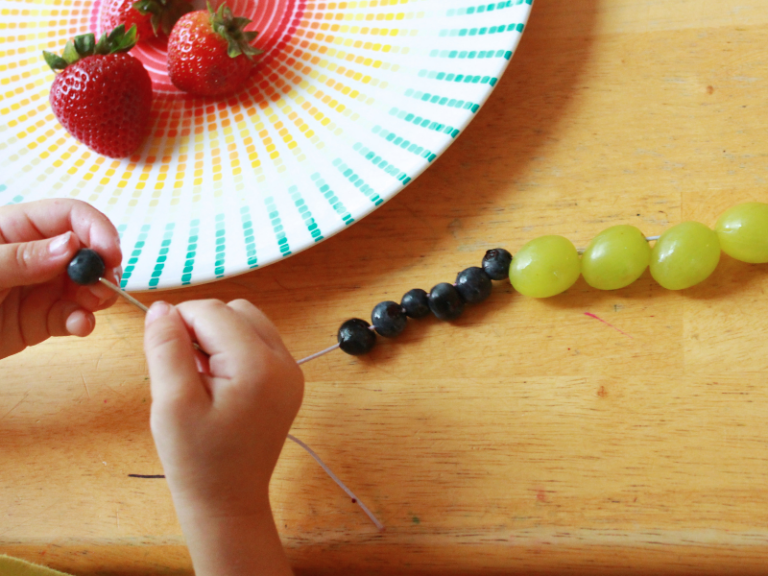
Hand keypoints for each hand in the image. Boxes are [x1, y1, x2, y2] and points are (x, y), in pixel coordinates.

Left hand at [0, 199, 121, 358]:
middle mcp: (35, 255)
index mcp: (15, 228)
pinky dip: (83, 321)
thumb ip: (22, 258)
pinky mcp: (42, 319)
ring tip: (92, 309)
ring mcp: (40, 287)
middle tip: (104, 288)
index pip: (69, 216)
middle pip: (87, 251)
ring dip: (97, 297)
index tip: (111, 255)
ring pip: (86, 285)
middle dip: (102, 268)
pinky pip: (73, 316)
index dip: (97, 230)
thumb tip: (72, 245)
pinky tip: (80, 326)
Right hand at [144, 299, 302, 575]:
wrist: (229, 501)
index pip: (213, 311)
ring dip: (217, 335)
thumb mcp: (172, 403)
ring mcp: (291, 372)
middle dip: (201, 326)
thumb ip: (166, 348)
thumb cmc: (197, 459)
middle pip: (236, 311)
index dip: (180, 321)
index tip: (160, 349)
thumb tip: (162, 308)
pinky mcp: (287, 381)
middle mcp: (284, 362)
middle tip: (180, 366)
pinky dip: (232, 349)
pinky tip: (214, 381)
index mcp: (259, 365)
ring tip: (197, 375)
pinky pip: (258, 343)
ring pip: (248, 323)